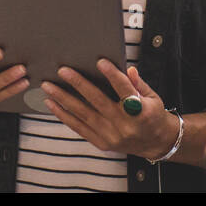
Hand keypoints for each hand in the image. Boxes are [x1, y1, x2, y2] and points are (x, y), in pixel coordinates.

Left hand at [41, 59, 178, 159]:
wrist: (155, 143)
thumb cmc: (153, 115)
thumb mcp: (152, 96)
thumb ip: (138, 83)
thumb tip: (127, 69)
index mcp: (140, 111)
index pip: (125, 90)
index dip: (112, 75)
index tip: (100, 61)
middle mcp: (124, 125)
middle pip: (98, 101)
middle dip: (79, 84)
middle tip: (63, 70)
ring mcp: (111, 136)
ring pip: (83, 114)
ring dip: (64, 99)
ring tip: (49, 86)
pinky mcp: (102, 143)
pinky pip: (79, 128)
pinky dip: (64, 115)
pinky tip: (52, 104)